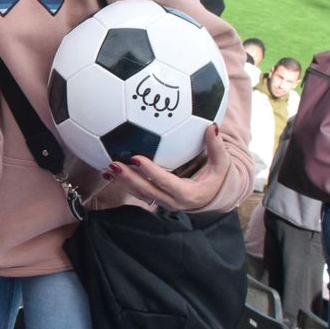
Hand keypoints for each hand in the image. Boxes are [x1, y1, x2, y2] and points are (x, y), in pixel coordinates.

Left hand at [102, 124, 231, 211]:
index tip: (136, 158)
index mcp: (189, 194)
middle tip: (114, 164)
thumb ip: (217, 147)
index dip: (151, 172)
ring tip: (107, 169)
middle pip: (147, 191)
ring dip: (122, 182)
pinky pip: (139, 192)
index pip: (167, 183)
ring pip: (140, 194)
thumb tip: (212, 126)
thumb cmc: (219, 178)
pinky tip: (110, 172)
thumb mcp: (223, 164)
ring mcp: (163, 202)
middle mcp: (173, 202)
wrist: (215, 197)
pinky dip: (124, 183)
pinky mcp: (157, 199)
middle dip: (129, 179)